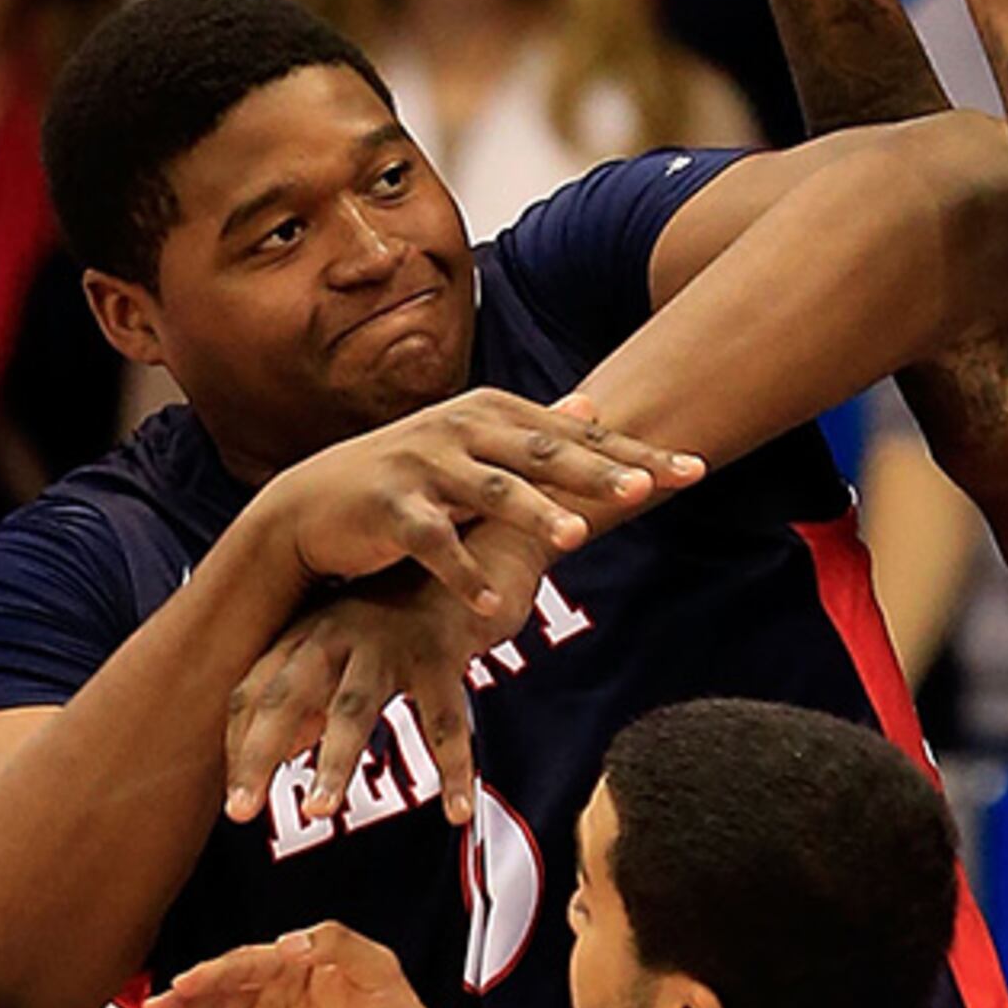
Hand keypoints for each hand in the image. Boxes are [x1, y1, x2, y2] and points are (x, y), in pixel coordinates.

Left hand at [220, 574, 489, 826]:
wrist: (462, 568)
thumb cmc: (390, 624)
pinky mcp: (439, 658)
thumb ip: (303, 701)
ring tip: (318, 811)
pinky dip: (455, 769)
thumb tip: (274, 757)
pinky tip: (459, 813)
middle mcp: (337, 638)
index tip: (234, 802)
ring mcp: (388, 646)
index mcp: (305, 638)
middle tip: (239, 812)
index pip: (252, 694)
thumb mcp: (337, 652)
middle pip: (284, 698)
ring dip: (333, 762)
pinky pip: (445, 722)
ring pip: (353, 709)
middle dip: (258, 755)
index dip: (238, 746)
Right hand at [250, 390, 693, 623]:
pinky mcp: (389, 509)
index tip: (693, 471)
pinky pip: (433, 543)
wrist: (313, 506)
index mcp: (492, 414)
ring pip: (489, 491)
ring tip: (576, 537)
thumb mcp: (471, 446)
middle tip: (647, 491)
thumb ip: (533, 432)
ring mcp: (423, 466)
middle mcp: (461, 430)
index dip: (635, 455)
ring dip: (533, 513)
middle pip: (542, 454)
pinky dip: (462, 572)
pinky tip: (494, 601)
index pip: (578, 436)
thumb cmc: (407, 480)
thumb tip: (595, 406)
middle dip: (597, 473)